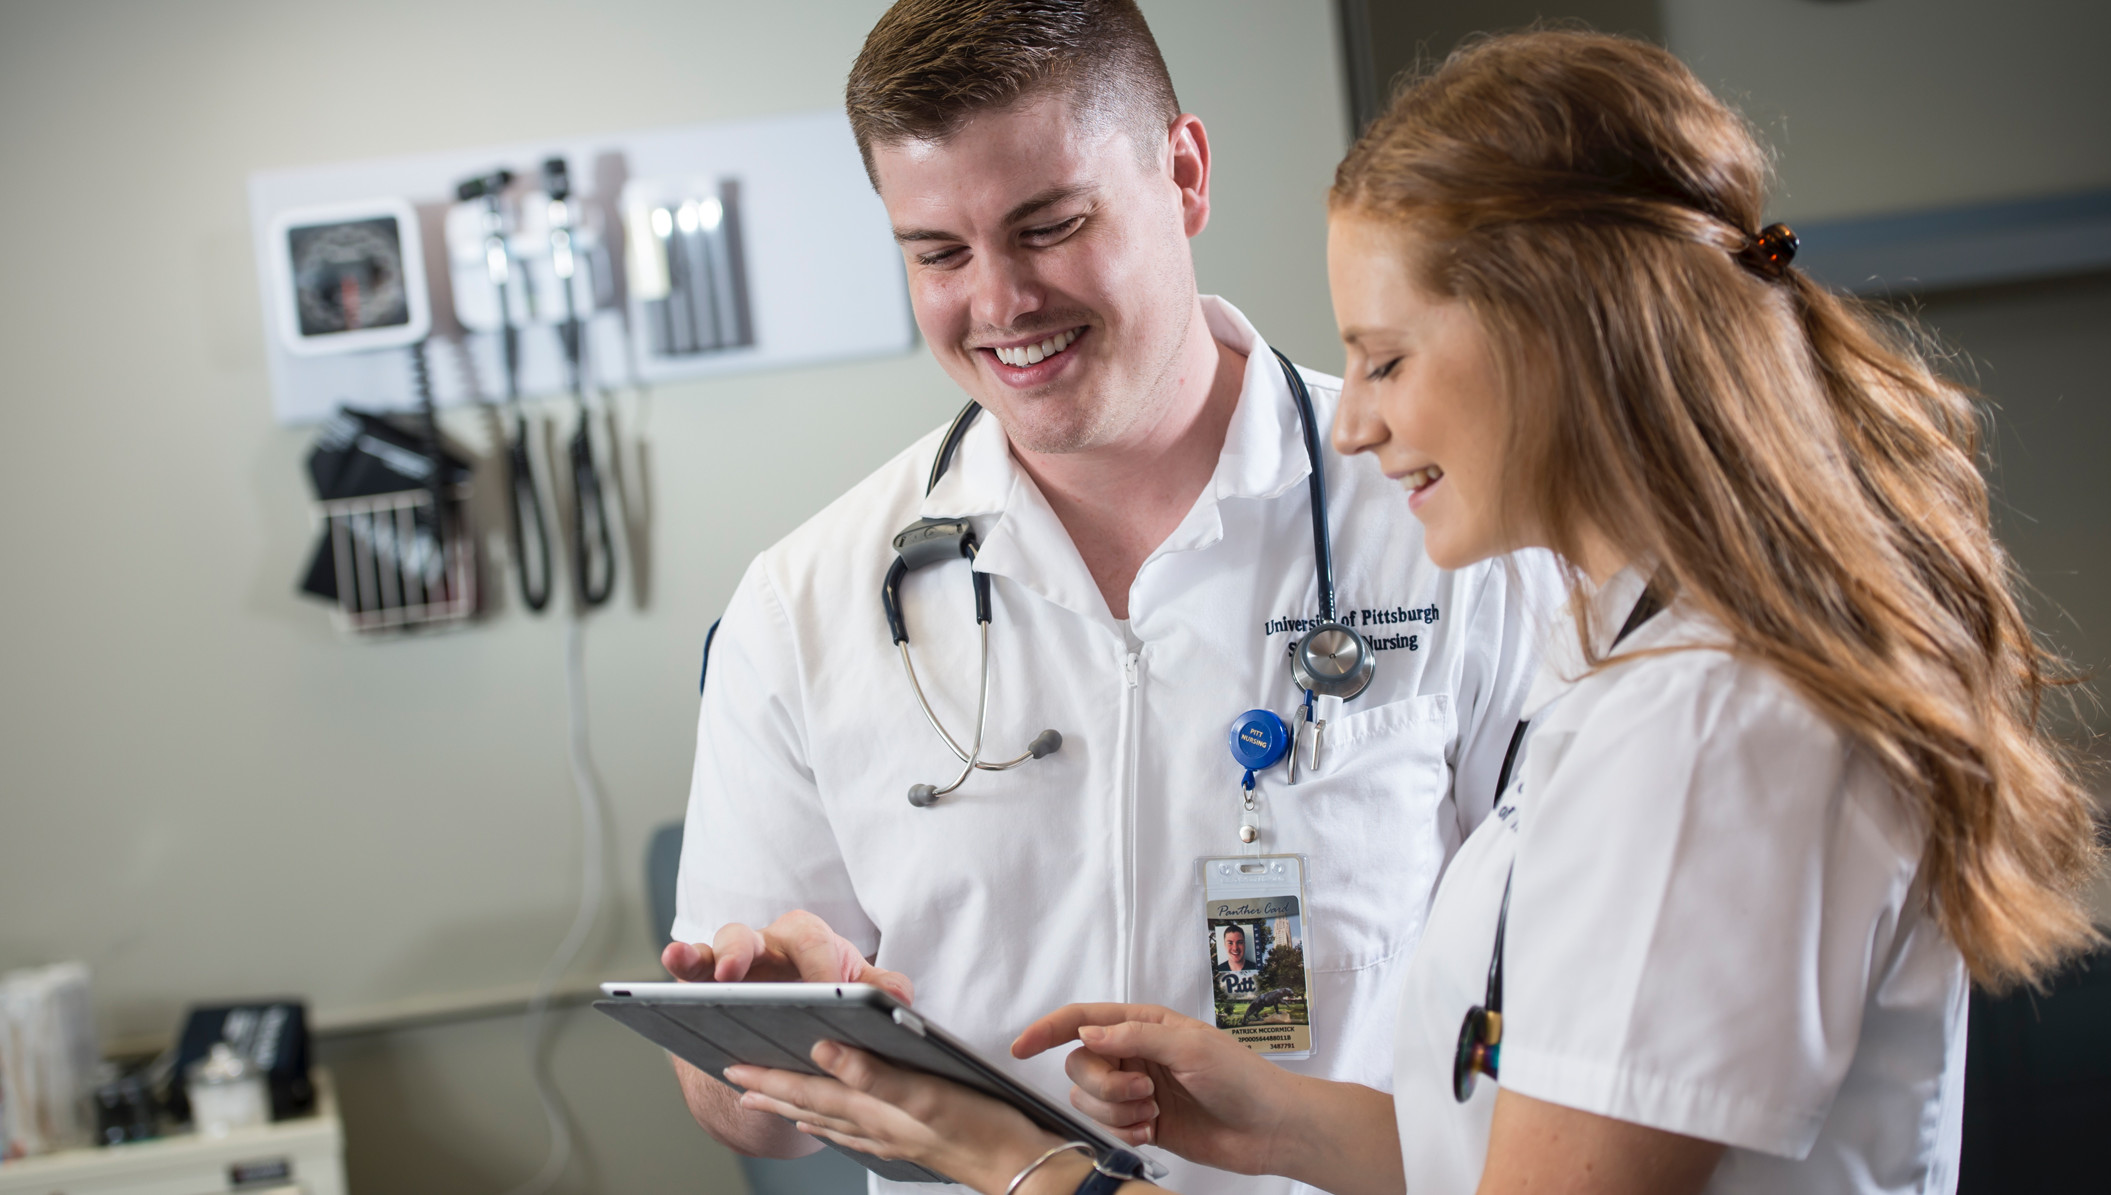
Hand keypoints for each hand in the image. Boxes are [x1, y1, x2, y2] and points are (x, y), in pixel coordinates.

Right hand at [661, 909, 914, 1003]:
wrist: (800, 1022)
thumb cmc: (832, 996)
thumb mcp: (861, 993)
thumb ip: (883, 990)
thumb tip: (899, 999)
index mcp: (811, 942)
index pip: (814, 945)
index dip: (816, 968)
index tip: (822, 995)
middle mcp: (770, 944)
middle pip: (755, 937)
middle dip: (743, 952)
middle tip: (734, 973)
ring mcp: (737, 961)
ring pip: (718, 947)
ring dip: (702, 954)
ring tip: (681, 959)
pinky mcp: (710, 981)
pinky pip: (693, 966)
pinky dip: (680, 960)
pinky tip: (669, 962)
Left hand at [729, 1041, 1063, 1194]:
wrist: (1017, 1164)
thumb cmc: (980, 1127)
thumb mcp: (926, 1091)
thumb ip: (873, 1072)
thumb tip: (825, 1049)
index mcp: (873, 1109)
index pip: (808, 1091)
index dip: (769, 1078)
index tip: (734, 1068)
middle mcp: (874, 1125)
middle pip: (810, 1108)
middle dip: (771, 1093)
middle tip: (737, 1083)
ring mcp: (891, 1136)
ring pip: (829, 1121)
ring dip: (795, 1109)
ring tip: (770, 1102)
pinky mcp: (910, 1141)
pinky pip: (854, 1132)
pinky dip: (832, 1125)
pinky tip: (831, 1125)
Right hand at [1011, 1003, 1295, 1174]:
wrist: (1269, 1127)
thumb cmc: (1242, 1078)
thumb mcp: (1190, 1047)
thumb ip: (1135, 1038)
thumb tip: (1087, 1032)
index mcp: (1145, 1025)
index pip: (1084, 1019)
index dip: (1047, 1029)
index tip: (1020, 1046)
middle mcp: (1134, 1053)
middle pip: (1080, 1063)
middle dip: (1103, 1085)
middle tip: (1142, 1093)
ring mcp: (1136, 1088)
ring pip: (1087, 1098)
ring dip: (1115, 1111)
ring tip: (1153, 1114)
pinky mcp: (1140, 1121)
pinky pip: (1105, 1125)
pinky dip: (1123, 1131)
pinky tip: (1153, 1132)